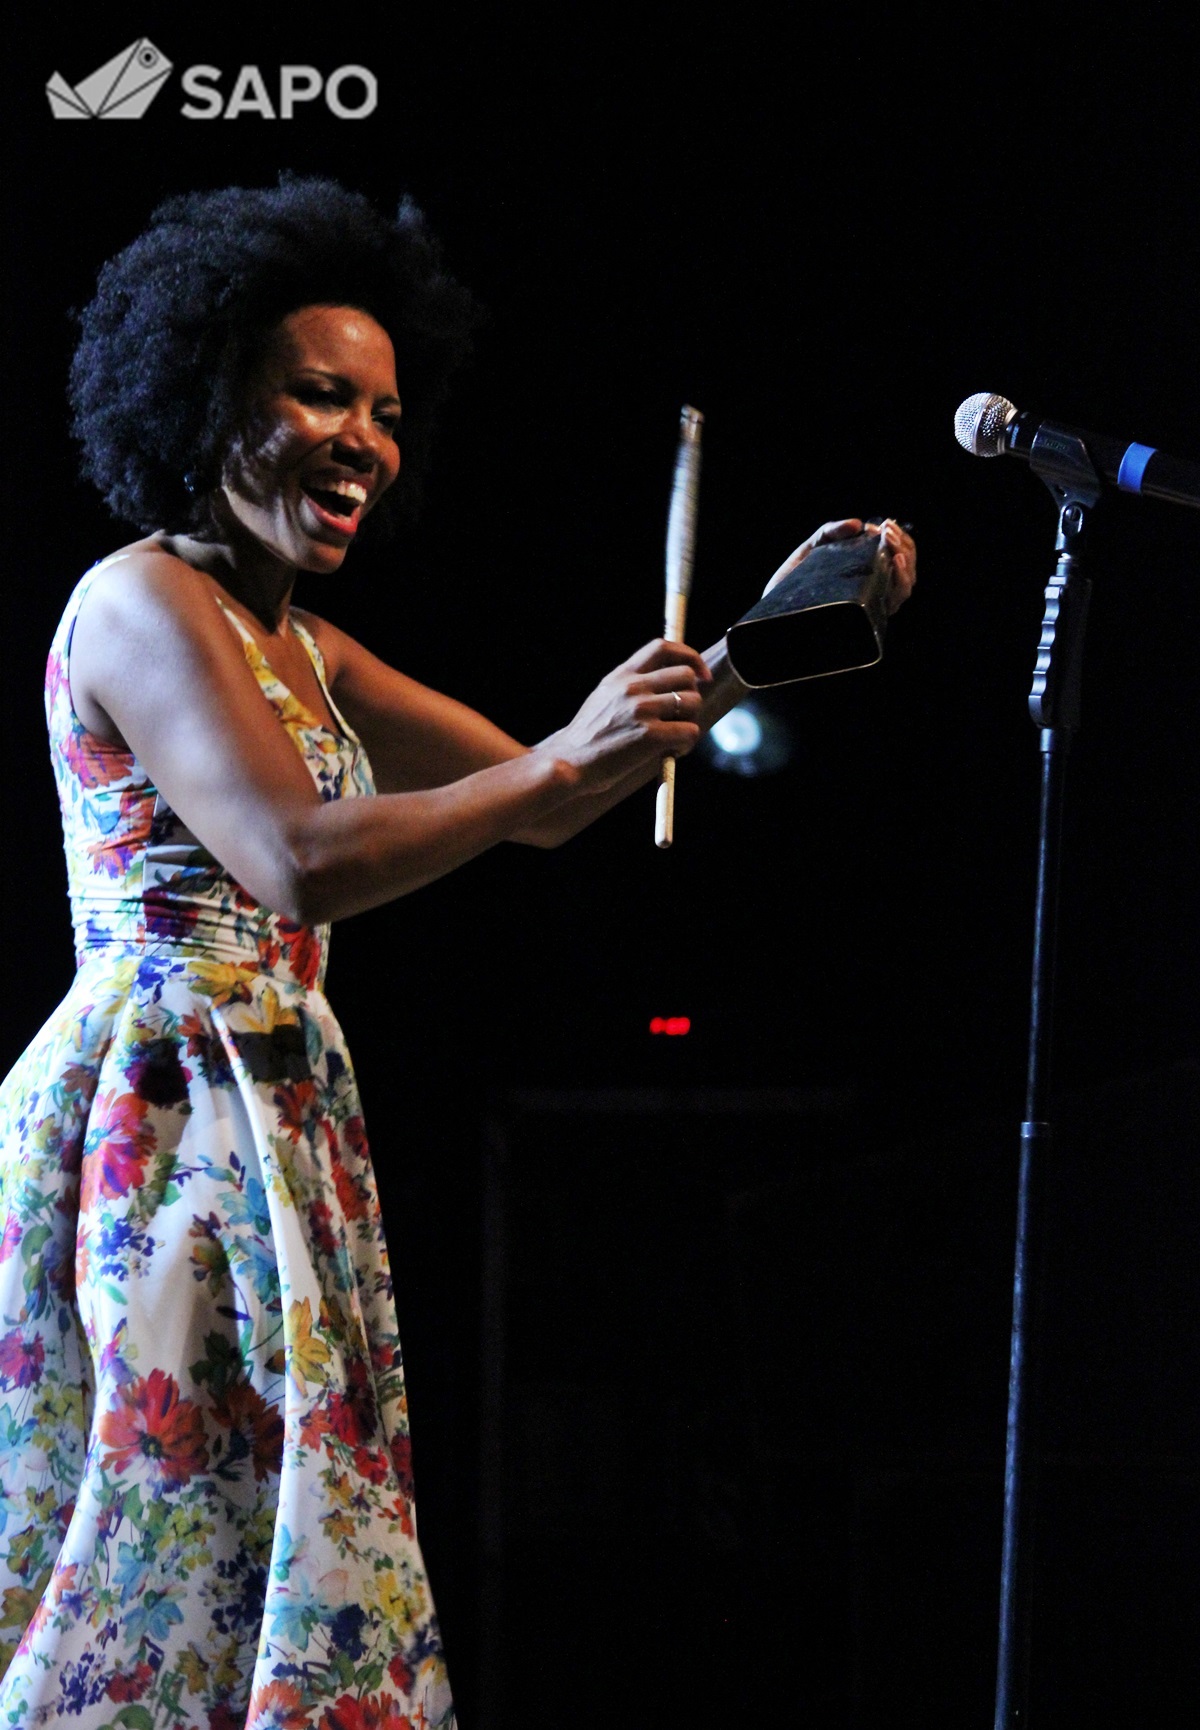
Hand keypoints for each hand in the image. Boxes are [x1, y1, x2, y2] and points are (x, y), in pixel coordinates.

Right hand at [540, 638, 712, 794]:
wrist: (567, 764)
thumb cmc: (587, 738)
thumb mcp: (604, 697)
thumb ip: (631, 686)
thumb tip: (667, 684)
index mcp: (622, 675)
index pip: (663, 647)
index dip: (690, 656)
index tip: (700, 674)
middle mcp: (632, 687)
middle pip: (686, 676)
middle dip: (691, 697)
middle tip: (682, 717)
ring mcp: (641, 710)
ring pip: (693, 703)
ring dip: (690, 722)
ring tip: (674, 739)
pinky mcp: (649, 736)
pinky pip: (689, 732)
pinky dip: (686, 744)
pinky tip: (672, 752)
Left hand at [763, 517, 916, 614]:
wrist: (775, 608)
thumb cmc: (793, 580)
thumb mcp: (812, 548)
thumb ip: (831, 531)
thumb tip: (858, 524)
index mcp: (865, 573)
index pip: (898, 555)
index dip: (900, 539)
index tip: (888, 525)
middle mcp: (873, 589)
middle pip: (907, 568)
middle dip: (904, 546)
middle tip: (888, 531)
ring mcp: (871, 603)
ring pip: (905, 585)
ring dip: (906, 561)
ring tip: (892, 546)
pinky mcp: (867, 617)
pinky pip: (894, 601)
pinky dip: (900, 580)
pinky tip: (894, 562)